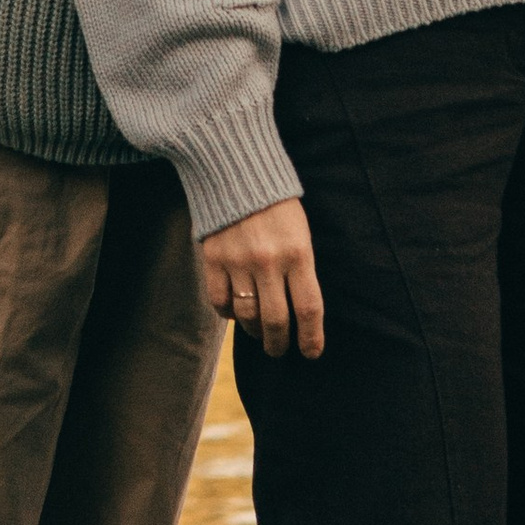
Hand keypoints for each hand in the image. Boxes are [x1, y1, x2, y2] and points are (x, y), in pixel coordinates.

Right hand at [200, 198, 323, 357]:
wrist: (236, 170)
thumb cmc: (276, 205)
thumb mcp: (300, 233)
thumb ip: (299, 268)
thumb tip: (299, 310)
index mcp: (298, 253)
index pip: (308, 308)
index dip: (311, 338)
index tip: (311, 353)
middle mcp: (268, 261)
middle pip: (276, 320)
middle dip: (279, 344)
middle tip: (279, 350)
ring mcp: (238, 262)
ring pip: (247, 316)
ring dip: (254, 332)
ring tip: (258, 333)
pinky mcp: (213, 259)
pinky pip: (219, 302)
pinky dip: (228, 313)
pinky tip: (235, 312)